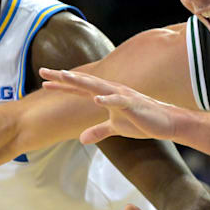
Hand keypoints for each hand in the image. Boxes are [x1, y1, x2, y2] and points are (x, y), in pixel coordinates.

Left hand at [39, 68, 179, 143]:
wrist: (166, 123)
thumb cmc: (141, 122)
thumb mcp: (115, 128)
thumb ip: (98, 131)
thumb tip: (81, 138)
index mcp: (105, 96)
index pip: (79, 89)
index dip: (62, 85)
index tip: (44, 82)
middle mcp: (111, 91)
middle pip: (83, 82)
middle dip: (63, 77)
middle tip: (43, 71)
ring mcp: (122, 96)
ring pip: (97, 86)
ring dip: (81, 81)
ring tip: (65, 76)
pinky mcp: (133, 104)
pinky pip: (118, 101)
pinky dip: (107, 99)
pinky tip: (96, 99)